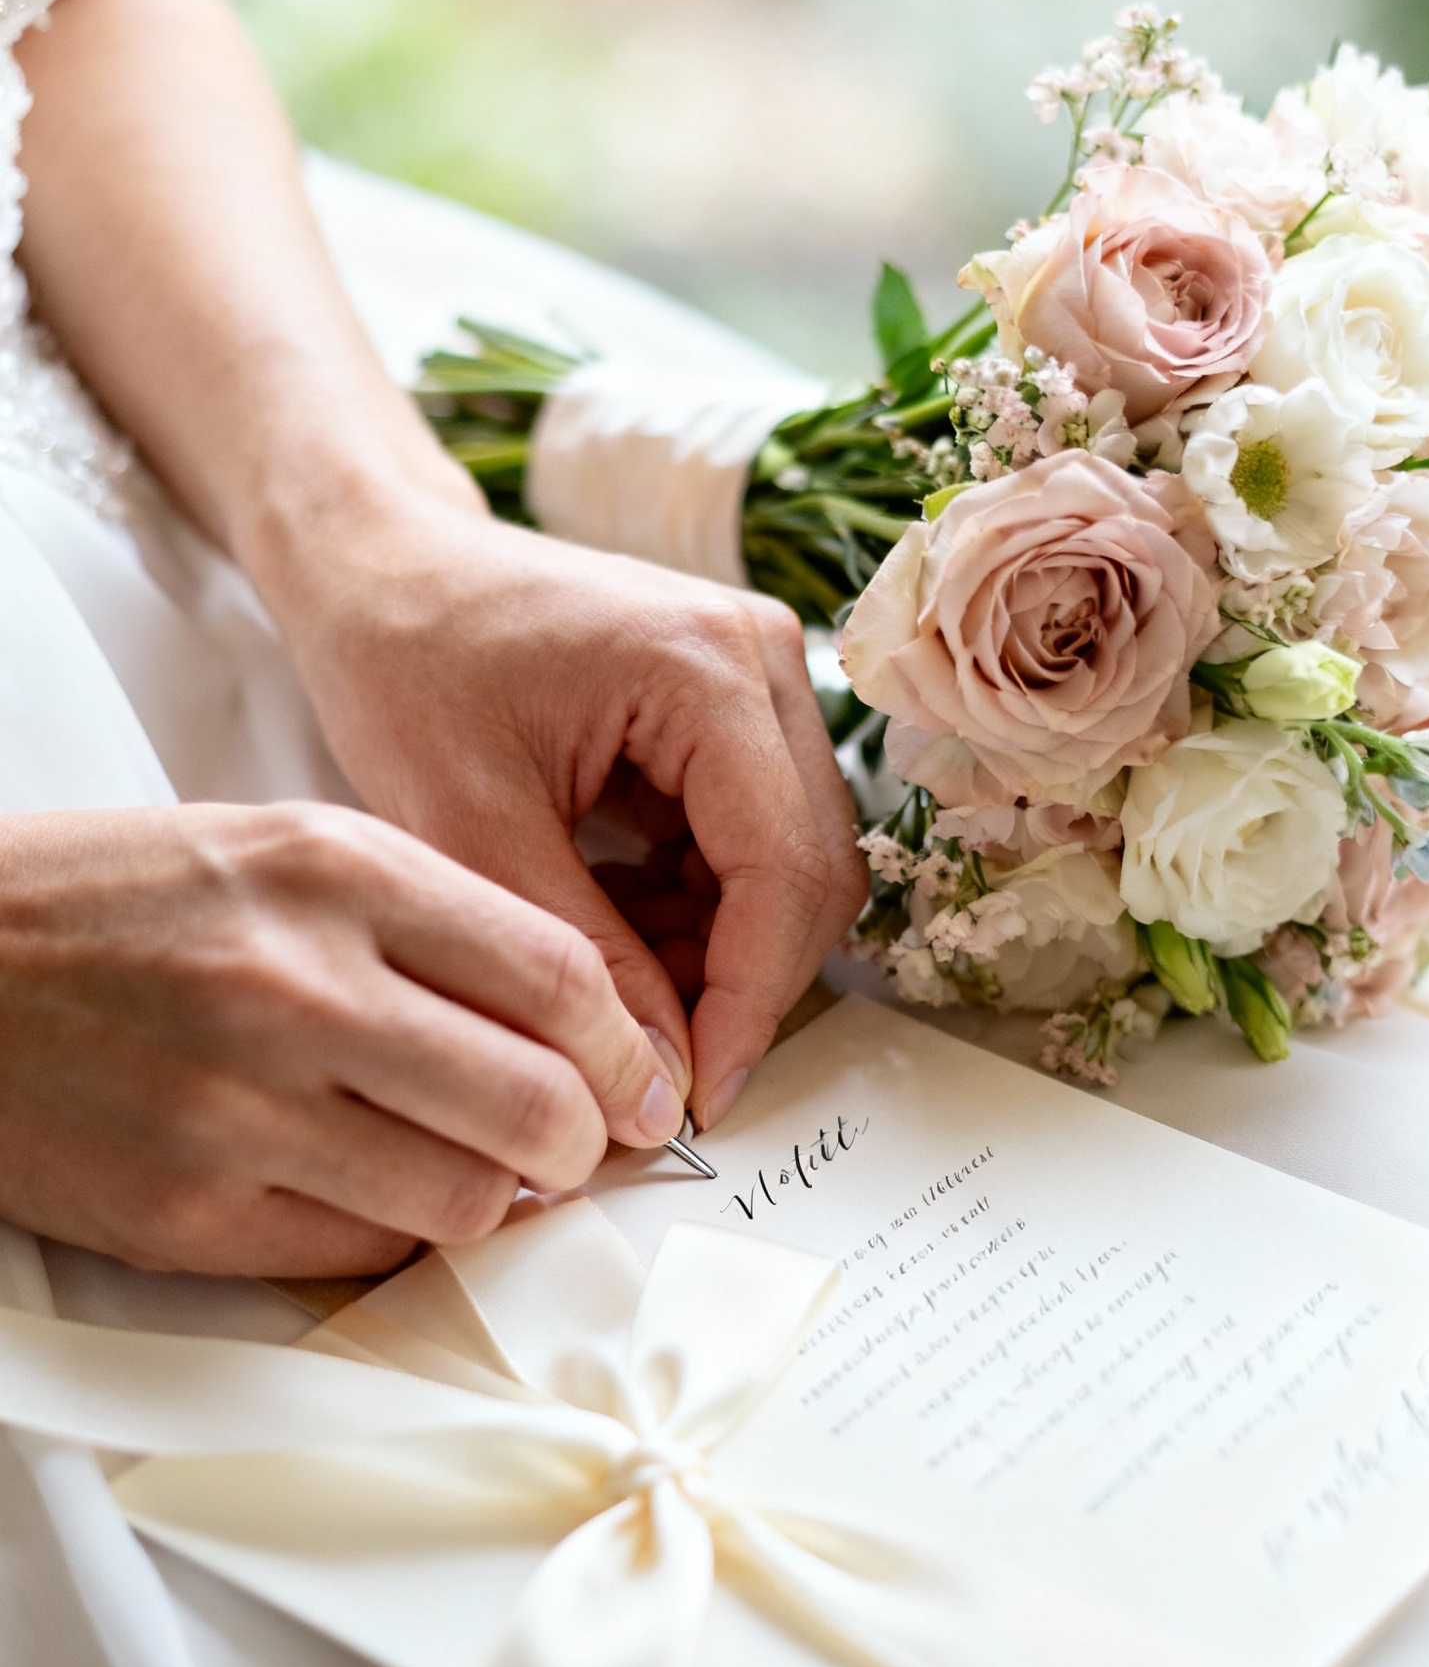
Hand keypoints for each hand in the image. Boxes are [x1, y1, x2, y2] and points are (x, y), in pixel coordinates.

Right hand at [0, 801, 684, 1275]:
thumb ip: (427, 924)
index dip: (626, 1048)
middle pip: (536, 1101)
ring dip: (490, 1196)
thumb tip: (567, 1027)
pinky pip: (363, 1252)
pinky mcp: (191, 1211)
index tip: (638, 1081)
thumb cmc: (113, 906)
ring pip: (465, 1197)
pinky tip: (366, 1185)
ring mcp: (242, 1107)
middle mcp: (297, 985)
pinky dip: (392, 1231)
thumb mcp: (279, 852)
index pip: (558, 974)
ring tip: (461, 1164)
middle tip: (573, 1144)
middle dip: (584, 1141)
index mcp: (333, 872)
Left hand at [270, 498, 866, 1128]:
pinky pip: (754, 839)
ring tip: (613, 989)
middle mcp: (761, 659)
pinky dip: (698, 906)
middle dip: (741, 985)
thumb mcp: (470, 826)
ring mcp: (757, 677)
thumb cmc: (402, 662)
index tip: (696, 1102)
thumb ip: (583, 957)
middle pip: (811, 872)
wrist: (378, 565)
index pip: (784, 872)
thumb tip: (663, 1086)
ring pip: (791, 865)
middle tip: (656, 1069)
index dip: (750, 1004)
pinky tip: (614, 926)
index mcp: (705, 668)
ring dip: (719, 949)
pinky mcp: (735, 706)